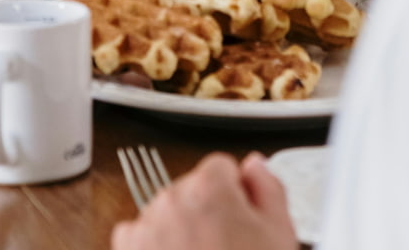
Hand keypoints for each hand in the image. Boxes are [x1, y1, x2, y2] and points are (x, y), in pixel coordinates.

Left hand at [111, 152, 297, 249]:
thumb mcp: (279, 235)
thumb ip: (268, 188)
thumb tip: (254, 166)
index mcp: (209, 187)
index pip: (221, 167)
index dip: (235, 194)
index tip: (240, 217)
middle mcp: (173, 197)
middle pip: (193, 188)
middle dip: (207, 211)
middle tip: (225, 247)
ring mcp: (147, 223)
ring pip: (168, 210)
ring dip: (181, 227)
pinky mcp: (129, 247)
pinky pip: (139, 233)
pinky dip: (153, 246)